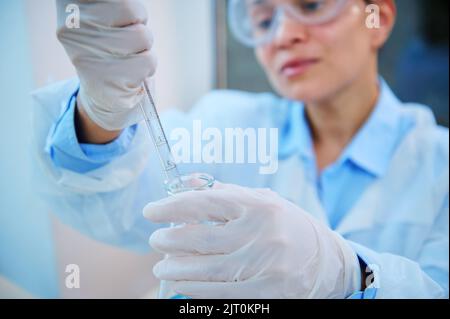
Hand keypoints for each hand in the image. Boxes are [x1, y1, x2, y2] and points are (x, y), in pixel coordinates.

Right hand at [56, 0, 156, 130]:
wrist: (104, 98)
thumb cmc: (111, 50)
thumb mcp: (107, 16)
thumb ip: (115, 3)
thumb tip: (128, 4)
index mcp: (70, 3)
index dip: (128, 7)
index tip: (119, 19)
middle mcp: (72, 25)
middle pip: (130, 9)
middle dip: (138, 25)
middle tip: (126, 40)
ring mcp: (87, 53)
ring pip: (141, 35)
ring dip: (144, 47)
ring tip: (129, 57)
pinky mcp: (105, 78)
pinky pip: (147, 60)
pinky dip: (148, 67)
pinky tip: (132, 74)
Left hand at [144, 182, 360, 298]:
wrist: (329, 263)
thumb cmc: (290, 227)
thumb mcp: (264, 201)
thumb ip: (227, 193)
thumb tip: (189, 183)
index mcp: (260, 206)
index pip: (205, 203)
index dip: (172, 207)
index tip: (151, 212)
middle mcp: (263, 234)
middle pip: (200, 238)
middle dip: (169, 240)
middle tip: (156, 241)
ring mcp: (266, 267)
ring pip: (206, 270)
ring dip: (176, 269)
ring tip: (162, 267)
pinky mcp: (268, 293)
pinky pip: (221, 294)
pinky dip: (196, 291)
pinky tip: (182, 285)